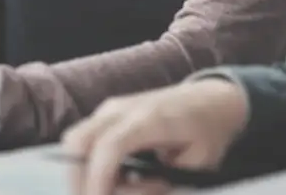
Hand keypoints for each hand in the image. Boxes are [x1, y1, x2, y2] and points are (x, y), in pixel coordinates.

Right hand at [61, 80, 249, 194]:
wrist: (210, 100)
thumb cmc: (207, 133)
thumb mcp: (198, 165)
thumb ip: (163, 183)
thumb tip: (130, 190)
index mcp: (150, 120)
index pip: (110, 147)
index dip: (99, 179)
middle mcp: (122, 109)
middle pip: (78, 141)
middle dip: (79, 180)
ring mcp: (110, 108)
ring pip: (75, 141)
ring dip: (84, 172)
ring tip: (119, 187)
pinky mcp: (106, 113)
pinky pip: (84, 140)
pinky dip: (89, 163)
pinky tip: (117, 177)